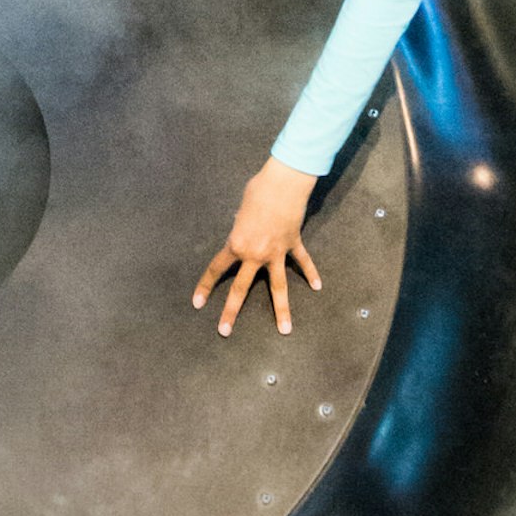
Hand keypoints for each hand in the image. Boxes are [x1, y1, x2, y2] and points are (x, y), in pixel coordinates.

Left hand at [194, 158, 321, 337]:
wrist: (282, 183)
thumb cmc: (257, 191)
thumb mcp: (240, 211)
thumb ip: (240, 226)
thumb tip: (244, 230)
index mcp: (236, 244)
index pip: (216, 269)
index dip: (205, 286)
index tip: (198, 303)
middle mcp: (255, 254)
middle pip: (241, 288)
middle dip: (231, 311)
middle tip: (224, 331)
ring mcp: (276, 253)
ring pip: (278, 287)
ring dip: (281, 310)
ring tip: (285, 330)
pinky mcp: (293, 245)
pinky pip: (303, 262)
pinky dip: (311, 273)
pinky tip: (318, 287)